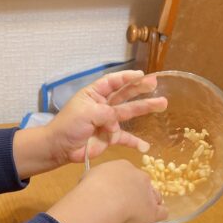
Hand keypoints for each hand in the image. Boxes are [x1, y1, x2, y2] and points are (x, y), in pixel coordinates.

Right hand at [47, 160, 166, 222]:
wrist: (103, 199)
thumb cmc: (92, 186)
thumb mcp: (89, 177)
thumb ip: (96, 180)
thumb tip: (93, 186)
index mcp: (124, 167)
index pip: (128, 175)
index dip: (123, 184)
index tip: (116, 193)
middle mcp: (139, 177)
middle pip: (143, 184)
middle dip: (137, 192)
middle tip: (126, 204)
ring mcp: (148, 193)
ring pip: (155, 197)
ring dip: (150, 203)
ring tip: (140, 213)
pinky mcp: (153, 210)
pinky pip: (162, 212)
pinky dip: (158, 216)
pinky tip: (154, 220)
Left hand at [48, 70, 167, 164]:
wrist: (60, 148)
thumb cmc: (68, 126)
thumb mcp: (86, 113)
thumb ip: (105, 113)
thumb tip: (116, 122)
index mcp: (94, 94)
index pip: (112, 82)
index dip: (126, 77)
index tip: (141, 74)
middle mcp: (103, 105)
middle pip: (125, 95)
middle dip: (140, 89)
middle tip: (155, 83)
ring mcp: (108, 121)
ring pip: (129, 113)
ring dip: (145, 108)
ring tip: (162, 104)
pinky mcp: (110, 138)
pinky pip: (125, 138)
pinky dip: (135, 142)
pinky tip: (146, 146)